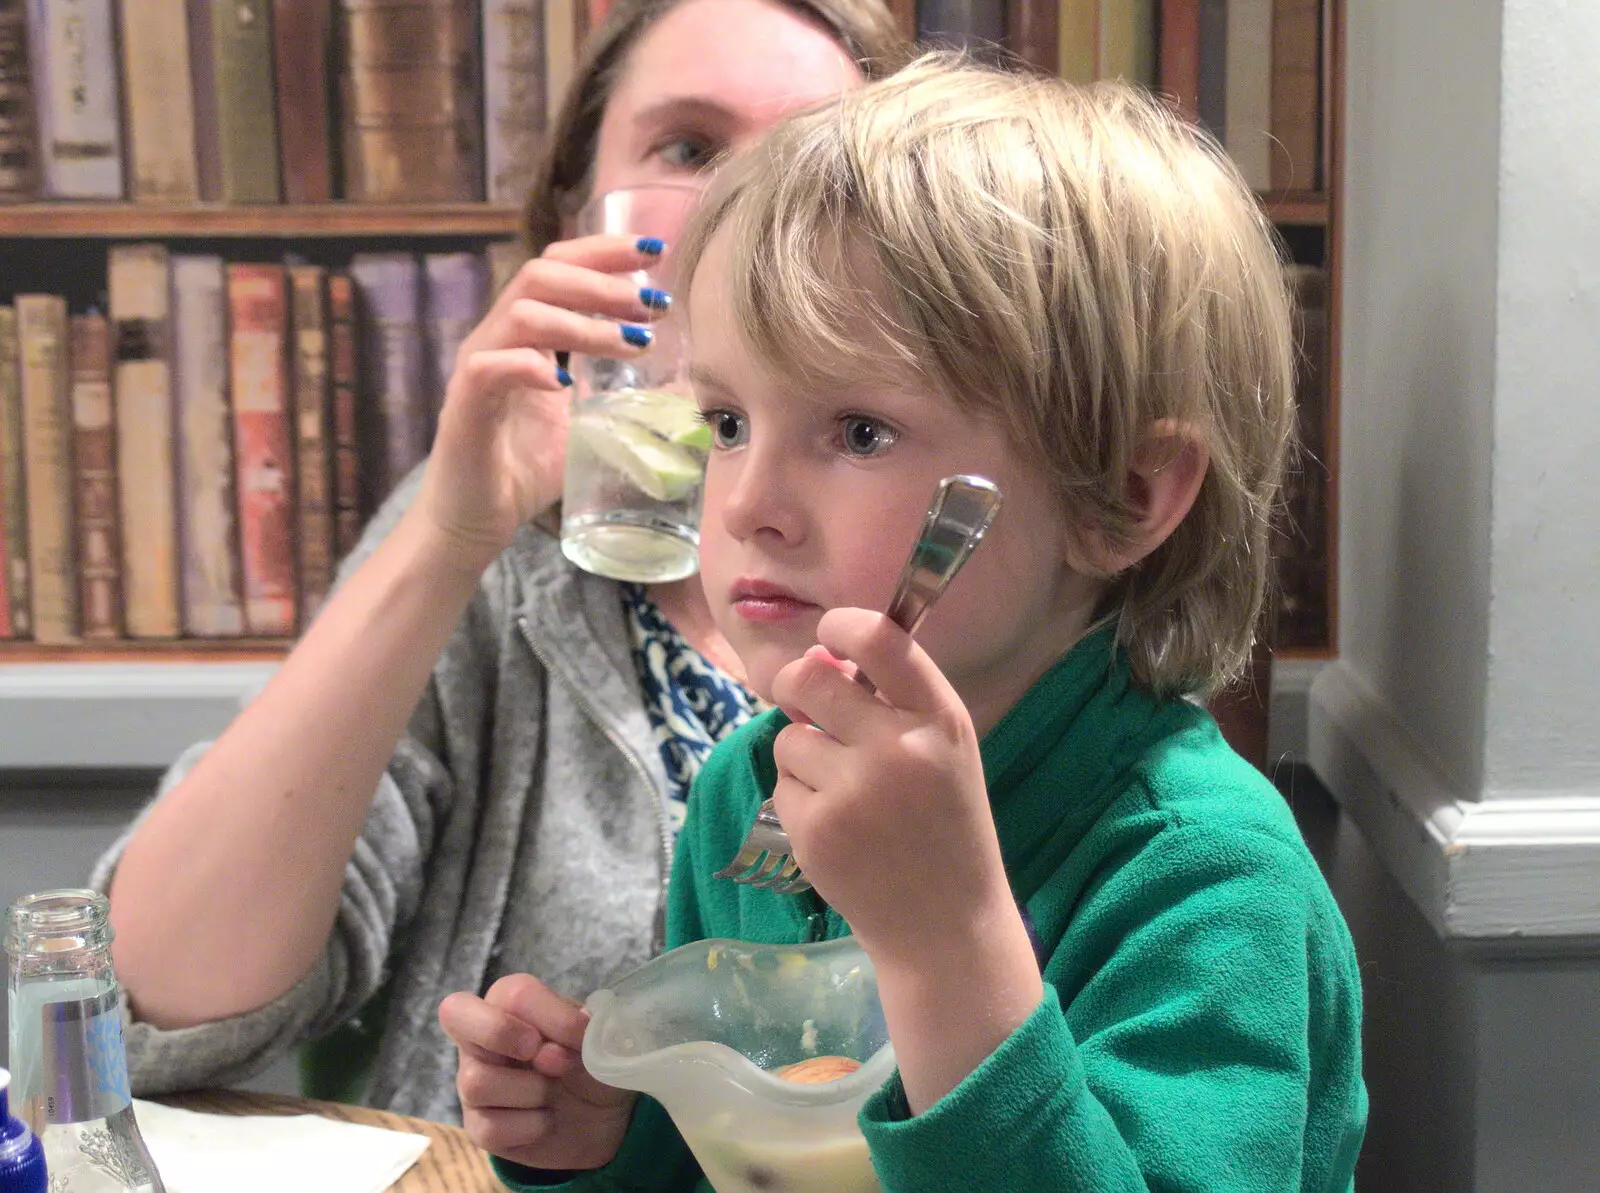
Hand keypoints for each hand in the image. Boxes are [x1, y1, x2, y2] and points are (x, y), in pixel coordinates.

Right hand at [412, 235, 671, 570]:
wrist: (475, 520)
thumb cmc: (527, 469)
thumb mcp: (590, 426)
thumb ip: (626, 399)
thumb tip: (689, 387)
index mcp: (527, 333)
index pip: (559, 266)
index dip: (604, 251)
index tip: (655, 252)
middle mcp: (499, 338)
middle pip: (542, 274)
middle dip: (603, 281)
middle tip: (651, 303)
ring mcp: (479, 367)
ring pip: (523, 314)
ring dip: (583, 323)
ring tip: (630, 343)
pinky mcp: (464, 405)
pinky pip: (490, 368)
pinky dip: (530, 367)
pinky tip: (565, 382)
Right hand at [439, 974, 635, 1169]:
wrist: (601, 1117)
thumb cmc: (591, 1063)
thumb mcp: (600, 1042)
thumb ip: (585, 1033)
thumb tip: (562, 1044)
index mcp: (511, 1003)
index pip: (512, 992)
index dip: (550, 1015)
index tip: (580, 1034)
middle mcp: (481, 1038)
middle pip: (456, 1013)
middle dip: (500, 1031)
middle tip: (537, 1050)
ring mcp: (471, 1082)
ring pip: (477, 1081)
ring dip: (533, 1090)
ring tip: (554, 1092)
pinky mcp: (477, 1127)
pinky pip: (491, 1128)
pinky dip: (532, 1126)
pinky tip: (547, 1119)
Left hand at [768, 608, 1016, 965]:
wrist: (946, 926)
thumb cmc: (945, 828)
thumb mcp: (944, 751)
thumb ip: (892, 702)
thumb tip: (818, 658)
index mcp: (940, 720)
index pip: (880, 639)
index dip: (842, 625)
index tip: (830, 635)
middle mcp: (898, 748)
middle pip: (811, 679)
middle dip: (797, 685)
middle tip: (806, 704)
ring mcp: (854, 791)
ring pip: (789, 738)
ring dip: (803, 756)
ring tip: (843, 792)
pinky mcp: (817, 830)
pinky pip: (782, 786)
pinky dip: (799, 801)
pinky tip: (837, 828)